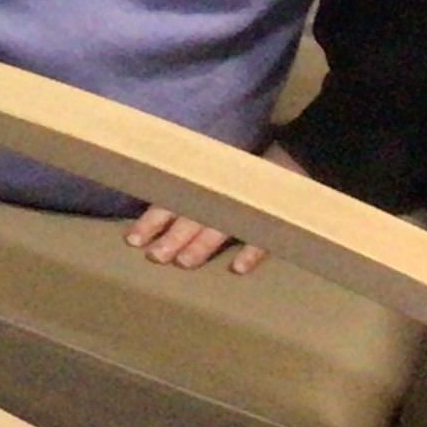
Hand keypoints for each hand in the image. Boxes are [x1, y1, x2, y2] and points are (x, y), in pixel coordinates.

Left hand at [129, 145, 306, 274]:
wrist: (294, 157)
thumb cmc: (241, 171)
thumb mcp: (210, 175)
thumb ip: (187, 189)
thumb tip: (152, 208)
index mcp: (201, 185)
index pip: (171, 203)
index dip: (152, 221)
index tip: (132, 240)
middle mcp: (219, 196)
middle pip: (192, 218)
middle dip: (172, 237)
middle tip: (154, 257)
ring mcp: (246, 206)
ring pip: (220, 227)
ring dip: (202, 245)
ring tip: (184, 262)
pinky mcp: (272, 215)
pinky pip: (262, 236)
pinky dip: (251, 252)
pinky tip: (238, 269)